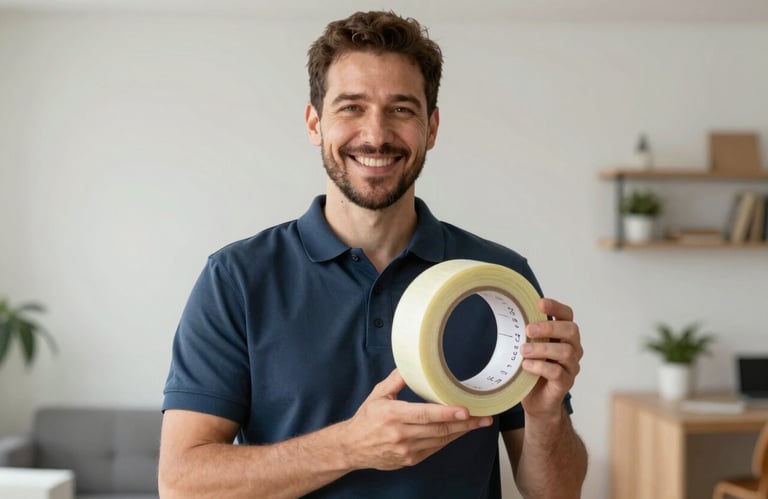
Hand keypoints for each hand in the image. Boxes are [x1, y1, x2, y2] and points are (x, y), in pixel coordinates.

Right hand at [339, 369, 492, 470]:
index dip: (447, 413)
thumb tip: (412, 364)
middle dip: (465, 424)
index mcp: (392, 415)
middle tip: (483, 417)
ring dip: (461, 432)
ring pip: (440, 440)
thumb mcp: (378, 394)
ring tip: (478, 423)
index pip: (425, 414)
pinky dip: (448, 440)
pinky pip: (434, 449)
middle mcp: (400, 434)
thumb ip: (396, 379)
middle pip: (438, 430)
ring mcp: (406, 450)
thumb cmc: (366, 419)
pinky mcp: (410, 459)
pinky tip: (459, 432)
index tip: (465, 410)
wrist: (352, 447)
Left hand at [520, 298, 582, 418]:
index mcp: (563, 335)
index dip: (556, 307)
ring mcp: (571, 367)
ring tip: (523, 350)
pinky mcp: (566, 383)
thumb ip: (527, 333)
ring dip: (542, 349)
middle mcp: (572, 348)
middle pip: (571, 330)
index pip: (567, 315)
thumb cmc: (533, 369)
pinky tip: (526, 366)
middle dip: (549, 327)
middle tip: (528, 329)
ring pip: (565, 352)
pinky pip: (558, 373)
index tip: (540, 303)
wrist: (537, 401)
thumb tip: (509, 314)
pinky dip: (540, 367)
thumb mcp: (529, 347)